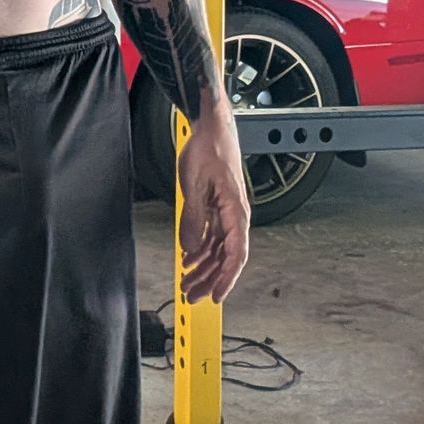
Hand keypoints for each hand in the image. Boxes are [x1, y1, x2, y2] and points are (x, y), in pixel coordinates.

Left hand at [177, 113, 249, 305]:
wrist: (211, 126)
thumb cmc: (208, 149)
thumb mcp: (194, 185)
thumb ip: (193, 219)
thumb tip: (190, 249)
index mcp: (236, 211)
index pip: (236, 254)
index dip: (227, 278)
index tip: (216, 296)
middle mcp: (235, 215)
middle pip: (226, 257)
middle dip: (210, 279)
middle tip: (192, 296)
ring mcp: (227, 212)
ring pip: (218, 249)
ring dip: (203, 267)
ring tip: (187, 283)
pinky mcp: (218, 206)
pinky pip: (211, 236)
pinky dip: (200, 249)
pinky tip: (188, 259)